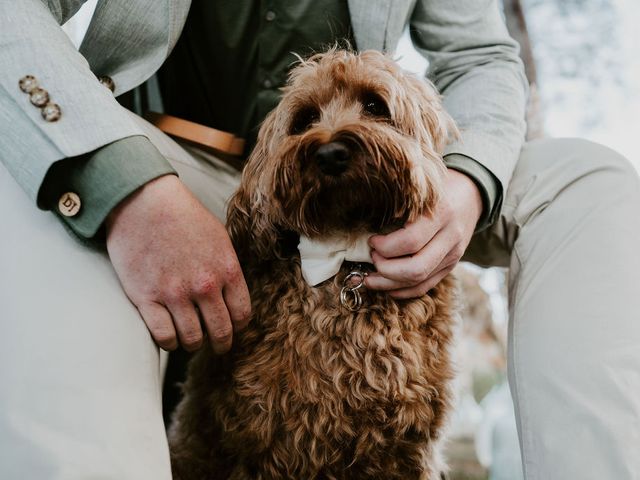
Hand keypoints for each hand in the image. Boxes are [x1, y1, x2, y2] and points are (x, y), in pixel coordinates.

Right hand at [105, 175, 250, 352]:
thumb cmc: (182, 216)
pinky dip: (168, 342)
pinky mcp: (146, 298)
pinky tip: (168, 334)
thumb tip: (232, 295)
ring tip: (189, 337)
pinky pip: (163, 337)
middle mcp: (204, 286)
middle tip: (216, 344)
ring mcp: (174, 294)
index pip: (242, 315)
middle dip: (221, 343)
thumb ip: (227, 268)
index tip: (231, 327)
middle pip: (221, 333)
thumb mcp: (219, 237)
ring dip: (193, 343)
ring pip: (192, 340)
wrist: (143, 201)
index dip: (238, 326)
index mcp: (227, 269)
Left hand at [365, 169, 482, 298]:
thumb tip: (364, 222)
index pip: (410, 241)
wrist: (471, 194)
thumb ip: (401, 204)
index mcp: (442, 213)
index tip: (371, 240)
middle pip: (416, 268)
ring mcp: (453, 256)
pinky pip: (425, 286)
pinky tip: (386, 286)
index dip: (385, 247)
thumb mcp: (422, 188)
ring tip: (370, 277)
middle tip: (372, 258)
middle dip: (386, 269)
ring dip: (389, 284)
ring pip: (419, 281)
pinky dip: (402, 290)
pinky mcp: (450, 267)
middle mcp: (451, 237)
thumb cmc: (437, 188)